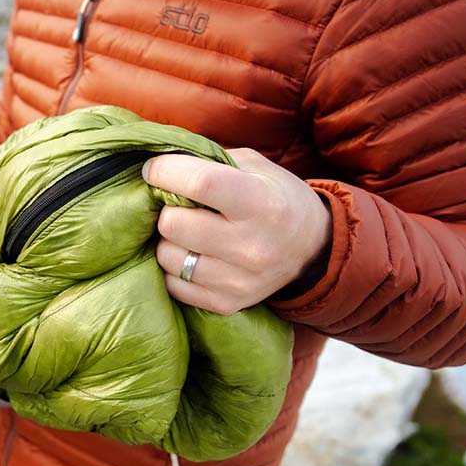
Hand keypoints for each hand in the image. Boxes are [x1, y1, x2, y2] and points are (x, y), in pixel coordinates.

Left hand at [144, 148, 331, 315]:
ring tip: (188, 232)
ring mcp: (237, 281)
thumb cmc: (274, 197)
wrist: (312, 248)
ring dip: (169, 240)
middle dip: (167, 208)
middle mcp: (250, 246)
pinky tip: (193, 254)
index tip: (154, 170)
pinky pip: (172, 284)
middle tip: (179, 205)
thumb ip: (208, 161)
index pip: (199, 184)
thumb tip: (157, 162)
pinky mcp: (225, 303)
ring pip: (167, 256)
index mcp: (260, 203)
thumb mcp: (253, 167)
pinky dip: (174, 267)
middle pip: (173, 224)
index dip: (165, 172)